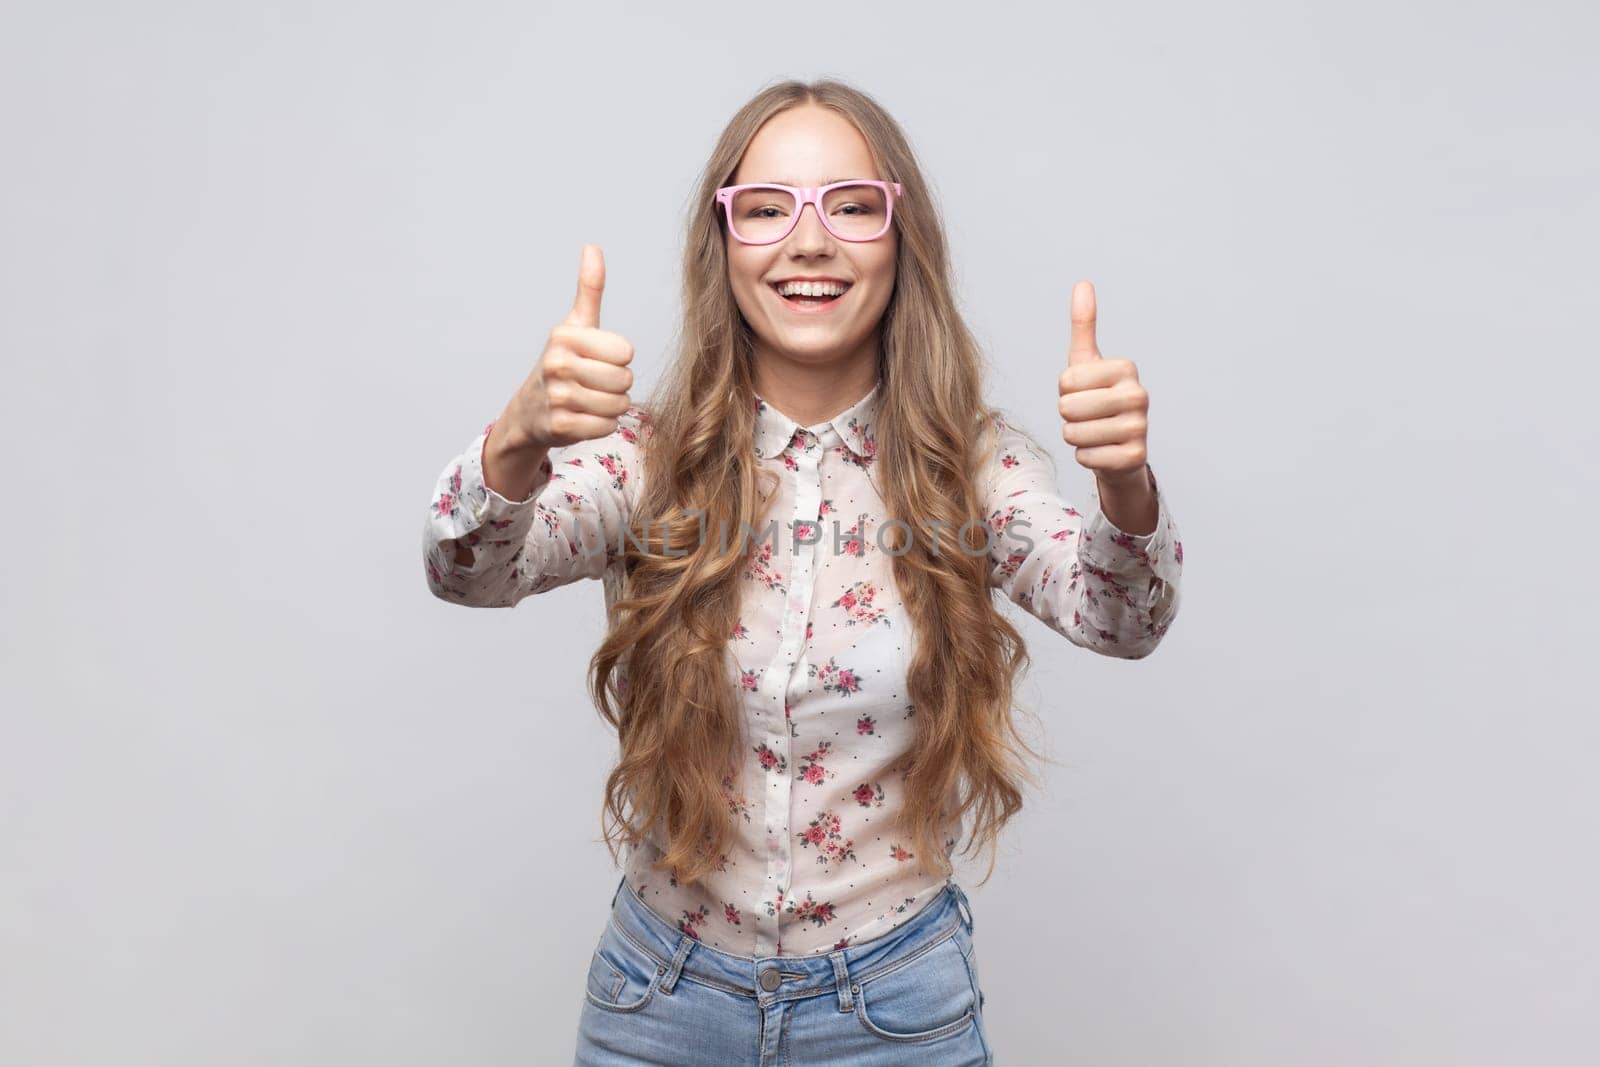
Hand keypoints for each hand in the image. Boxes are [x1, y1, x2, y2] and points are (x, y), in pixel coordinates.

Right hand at [501, 244, 635, 450]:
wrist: (529, 411)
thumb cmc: (562, 362)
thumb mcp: (574, 325)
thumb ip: (589, 289)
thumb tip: (592, 247)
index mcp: (564, 336)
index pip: (625, 353)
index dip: (618, 359)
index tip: (598, 360)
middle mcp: (557, 364)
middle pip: (625, 380)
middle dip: (617, 386)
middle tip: (594, 384)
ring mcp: (557, 397)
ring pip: (619, 406)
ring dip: (612, 407)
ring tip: (590, 401)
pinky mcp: (560, 427)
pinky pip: (607, 427)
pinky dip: (602, 426)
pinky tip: (583, 418)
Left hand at [1058, 281, 1149, 487]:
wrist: (1120, 449)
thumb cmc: (1098, 401)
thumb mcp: (1088, 362)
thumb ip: (1084, 325)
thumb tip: (1082, 283)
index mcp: (1126, 368)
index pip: (1065, 381)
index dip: (1065, 391)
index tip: (1085, 393)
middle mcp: (1139, 395)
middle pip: (1067, 407)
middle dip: (1068, 416)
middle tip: (1088, 416)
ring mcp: (1140, 427)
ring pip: (1073, 433)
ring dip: (1076, 437)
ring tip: (1095, 433)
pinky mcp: (1135, 457)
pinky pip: (1085, 457)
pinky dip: (1086, 457)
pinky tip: (1103, 451)